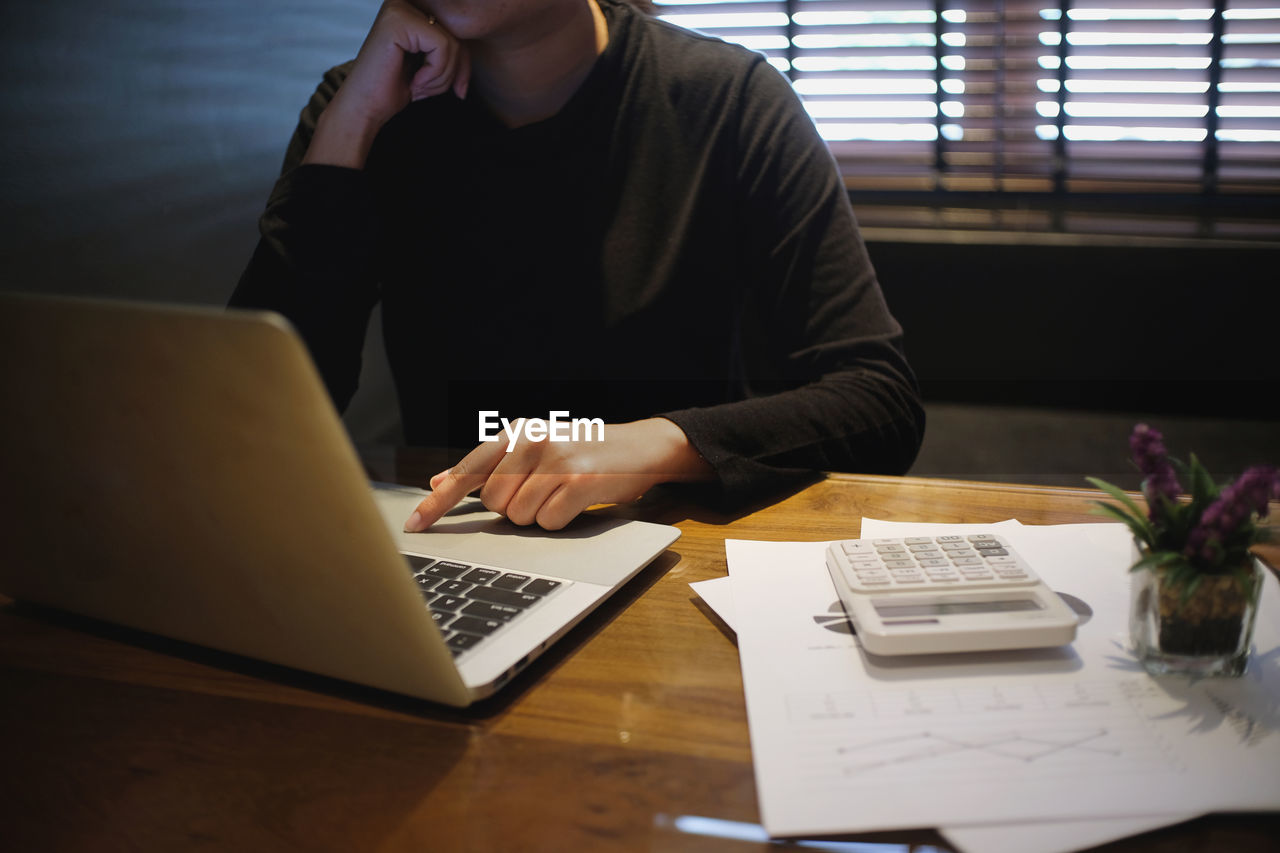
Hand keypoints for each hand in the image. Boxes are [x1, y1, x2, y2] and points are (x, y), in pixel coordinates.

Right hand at [304, 1, 470, 167]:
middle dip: (454, 72)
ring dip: (442, 76)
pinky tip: (414, 83)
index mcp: (410, 10)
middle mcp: (403, 2)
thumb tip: (478, 43)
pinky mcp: (399, 21)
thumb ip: (451, 50)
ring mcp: (399, 9)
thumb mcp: (432, 66)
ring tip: (419, 87)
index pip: (456, 32)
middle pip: (457, 35)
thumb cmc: (394, 89)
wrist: (364, 109)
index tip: (459, 90)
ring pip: (452, 42)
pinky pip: (442, 46)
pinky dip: (435, 73)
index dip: (464, 65)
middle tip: (428, 91)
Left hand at [404, 418, 712, 531]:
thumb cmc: (584, 452)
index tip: (415, 525)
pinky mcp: (579, 481)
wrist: (641, 447)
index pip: (467, 471)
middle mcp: (532, 441)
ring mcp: (556, 460)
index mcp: (517, 432)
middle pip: (495, 503)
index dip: (439, 503)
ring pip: (521, 517)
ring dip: (540, 516)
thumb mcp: (534, 449)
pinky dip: (561, 521)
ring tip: (563, 494)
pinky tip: (578, 502)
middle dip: (515, 508)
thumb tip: (438, 482)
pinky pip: (549, 522)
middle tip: (544, 491)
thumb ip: (488, 466)